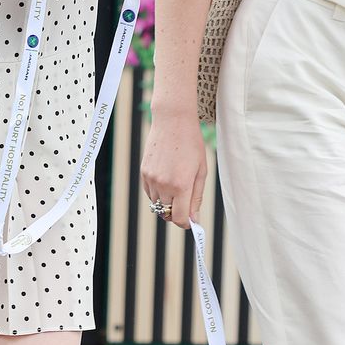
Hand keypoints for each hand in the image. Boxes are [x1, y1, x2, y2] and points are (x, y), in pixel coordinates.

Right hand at [140, 109, 207, 229]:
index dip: (186, 223)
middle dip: (177, 212)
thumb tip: (194, 219)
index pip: (179, 218)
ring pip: (157, 204)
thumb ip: (197, 197)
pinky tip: (167, 178)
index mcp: (181, 185)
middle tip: (186, 202)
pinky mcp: (143, 173)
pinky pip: (150, 192)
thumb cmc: (191, 144)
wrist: (172, 122)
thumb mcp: (201, 171)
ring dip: (167, 202)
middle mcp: (164, 185)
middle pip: (167, 213)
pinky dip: (158, 192)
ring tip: (177, 184)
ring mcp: (151, 179)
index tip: (190, 221)